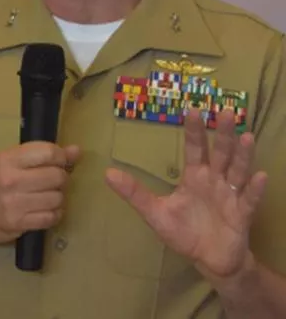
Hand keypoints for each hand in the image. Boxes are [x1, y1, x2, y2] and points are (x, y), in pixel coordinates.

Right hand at [0, 141, 81, 250]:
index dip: (61, 157)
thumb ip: (40, 156)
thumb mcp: (8, 163)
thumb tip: (76, 151)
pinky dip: (53, 214)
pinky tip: (44, 210)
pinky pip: (52, 217)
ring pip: (58, 198)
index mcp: (6, 160)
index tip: (59, 162)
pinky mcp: (19, 223)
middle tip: (51, 181)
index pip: (48, 153)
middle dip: (60, 179)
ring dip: (57, 198)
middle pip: (57, 176)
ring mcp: (15, 204)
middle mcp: (10, 180)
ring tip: (46, 196)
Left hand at [104, 107, 268, 280]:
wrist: (208, 259)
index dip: (194, 131)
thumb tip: (107, 173)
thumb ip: (134, 193)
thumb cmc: (183, 232)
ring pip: (237, 171)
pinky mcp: (242, 214)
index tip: (193, 110)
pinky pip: (249, 199)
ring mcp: (230, 195)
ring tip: (246, 136)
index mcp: (194, 177)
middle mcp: (214, 180)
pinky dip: (255, 188)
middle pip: (220, 153)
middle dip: (224, 134)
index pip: (194, 149)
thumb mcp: (155, 212)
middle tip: (228, 111)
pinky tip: (260, 176)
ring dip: (242, 155)